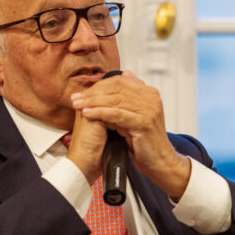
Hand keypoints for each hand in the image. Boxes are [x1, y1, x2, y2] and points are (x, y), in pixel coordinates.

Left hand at [70, 71, 191, 197]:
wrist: (159, 161)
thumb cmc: (145, 140)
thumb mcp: (138, 113)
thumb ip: (132, 95)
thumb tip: (126, 73)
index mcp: (150, 93)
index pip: (120, 82)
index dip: (99, 86)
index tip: (82, 93)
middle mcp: (152, 98)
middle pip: (116, 90)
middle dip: (93, 94)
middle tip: (75, 98)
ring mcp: (149, 110)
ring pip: (115, 101)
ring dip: (92, 102)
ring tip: (78, 105)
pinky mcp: (144, 122)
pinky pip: (117, 114)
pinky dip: (100, 113)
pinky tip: (87, 114)